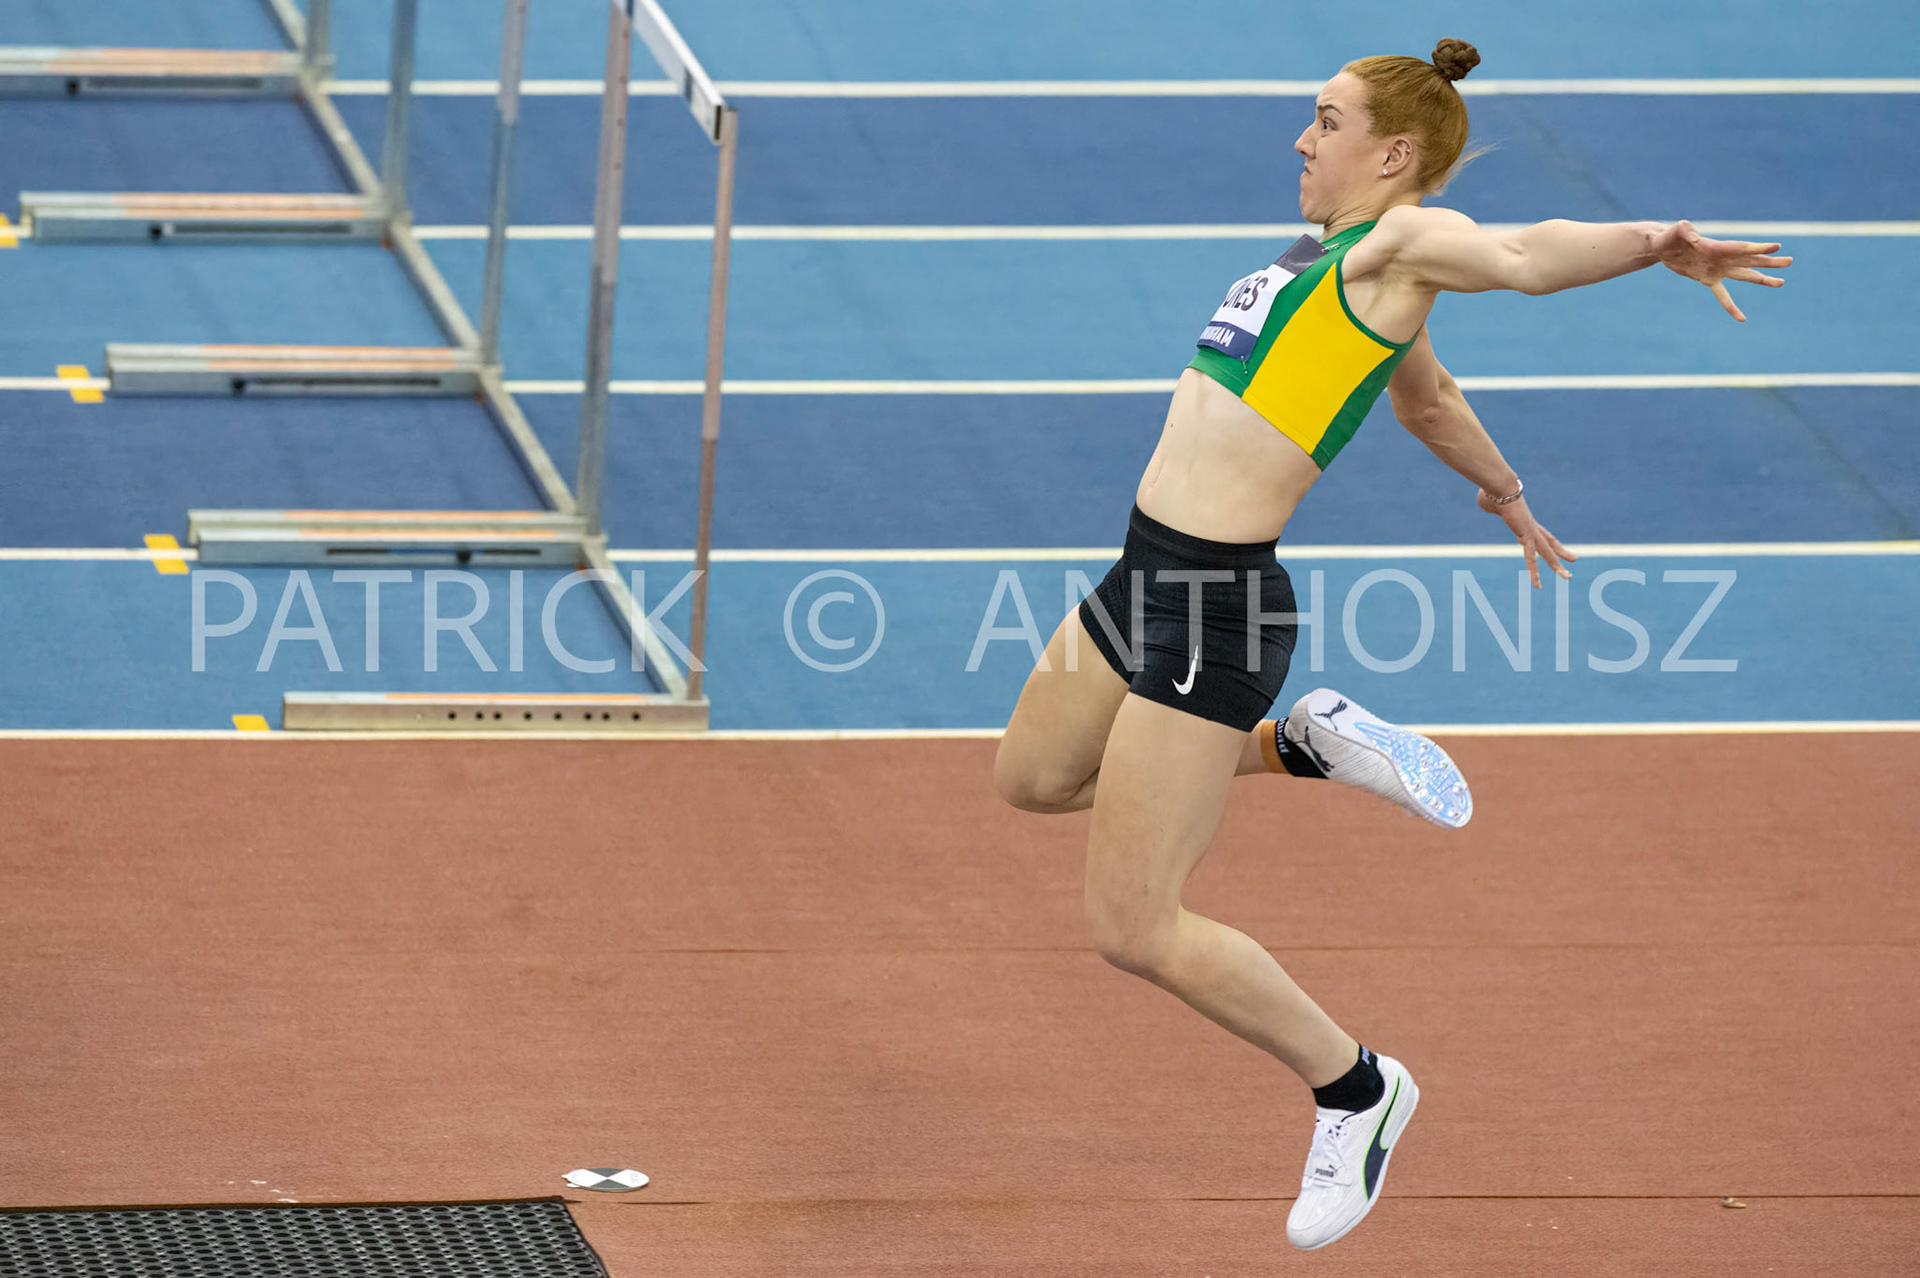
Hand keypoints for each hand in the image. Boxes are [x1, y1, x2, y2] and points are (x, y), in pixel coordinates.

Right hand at [1478, 488, 1575, 587]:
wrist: (1500, 487)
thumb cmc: (1492, 492)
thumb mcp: (1491, 502)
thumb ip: (1492, 505)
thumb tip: (1485, 499)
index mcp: (1526, 521)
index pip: (1542, 533)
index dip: (1551, 542)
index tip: (1558, 550)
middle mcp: (1531, 526)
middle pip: (1550, 542)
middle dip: (1561, 553)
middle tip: (1574, 559)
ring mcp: (1530, 531)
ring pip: (1546, 552)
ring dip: (1556, 565)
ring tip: (1567, 577)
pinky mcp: (1525, 535)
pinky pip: (1531, 556)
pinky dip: (1534, 570)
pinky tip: (1538, 582)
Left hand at [1652, 221, 1790, 321]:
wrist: (1661, 247)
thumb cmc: (1668, 236)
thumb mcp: (1675, 231)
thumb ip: (1685, 231)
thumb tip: (1695, 239)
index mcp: (1716, 247)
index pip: (1740, 248)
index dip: (1757, 248)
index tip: (1776, 246)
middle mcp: (1721, 258)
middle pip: (1750, 260)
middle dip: (1769, 262)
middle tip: (1789, 262)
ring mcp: (1717, 269)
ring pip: (1744, 275)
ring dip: (1762, 279)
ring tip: (1780, 282)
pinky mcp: (1707, 279)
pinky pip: (1723, 295)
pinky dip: (1731, 307)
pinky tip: (1742, 319)